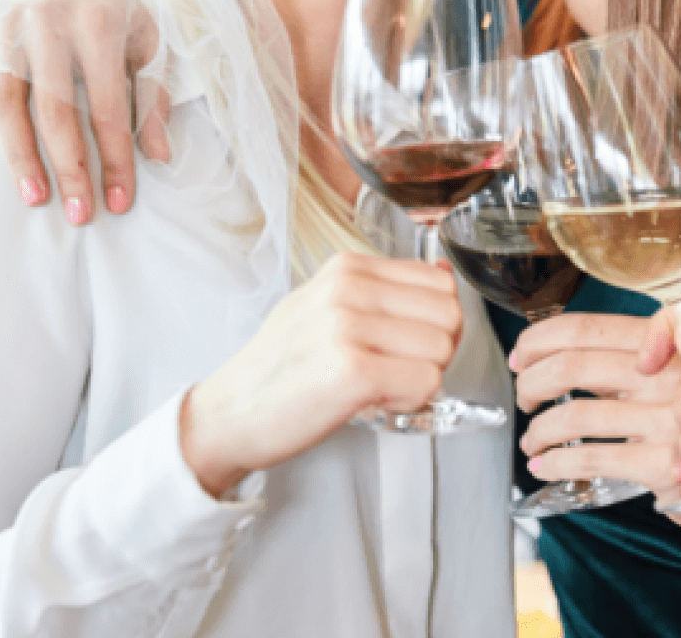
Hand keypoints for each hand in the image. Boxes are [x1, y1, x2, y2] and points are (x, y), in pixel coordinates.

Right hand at [0, 0, 171, 224]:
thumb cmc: (114, 9)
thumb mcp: (148, 39)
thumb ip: (152, 96)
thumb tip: (158, 156)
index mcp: (96, 23)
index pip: (107, 106)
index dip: (115, 159)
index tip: (119, 202)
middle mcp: (45, 25)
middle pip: (55, 110)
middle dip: (68, 167)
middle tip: (79, 215)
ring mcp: (5, 33)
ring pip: (4, 105)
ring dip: (17, 158)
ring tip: (32, 200)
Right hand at [179, 252, 464, 498]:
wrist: (231, 412)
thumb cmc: (281, 367)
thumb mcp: (325, 307)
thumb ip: (383, 291)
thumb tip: (445, 275)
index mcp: (346, 268)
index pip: (439, 283)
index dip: (434, 323)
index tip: (405, 345)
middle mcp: (347, 288)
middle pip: (449, 314)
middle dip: (437, 351)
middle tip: (398, 371)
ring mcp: (347, 327)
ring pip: (441, 350)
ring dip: (421, 379)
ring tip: (378, 387)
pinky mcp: (351, 371)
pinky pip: (425, 382)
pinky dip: (410, 400)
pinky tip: (376, 402)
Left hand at [510, 312, 680, 492]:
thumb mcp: (661, 373)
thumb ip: (615, 360)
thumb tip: (542, 355)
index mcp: (660, 343)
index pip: (582, 327)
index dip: (538, 340)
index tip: (520, 357)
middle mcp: (664, 375)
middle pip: (571, 367)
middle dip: (531, 385)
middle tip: (525, 400)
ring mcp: (666, 420)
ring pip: (575, 416)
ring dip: (539, 431)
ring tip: (532, 441)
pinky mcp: (665, 464)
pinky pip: (593, 459)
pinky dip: (558, 463)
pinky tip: (546, 467)